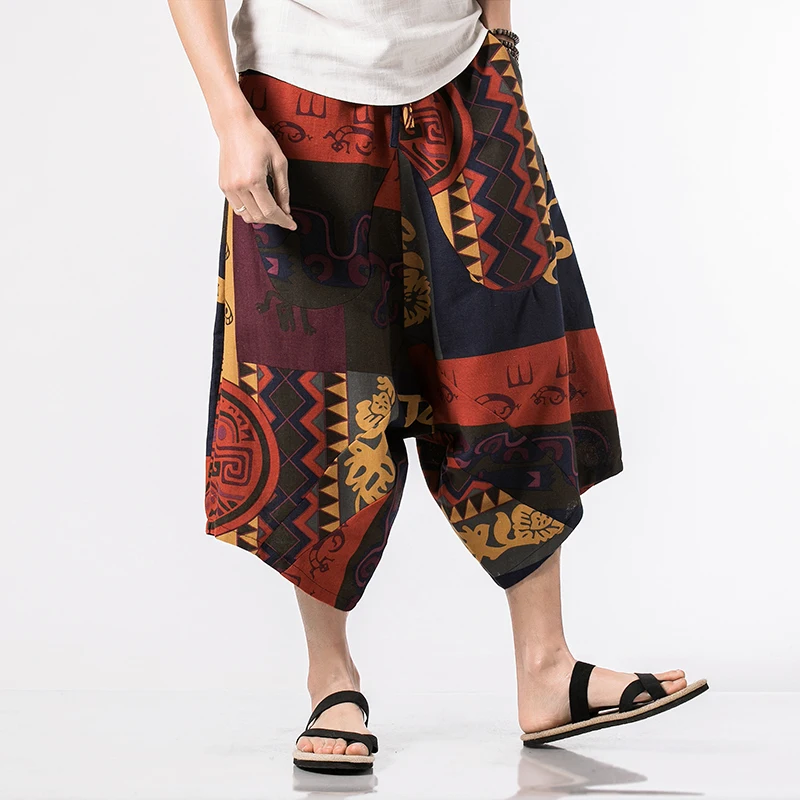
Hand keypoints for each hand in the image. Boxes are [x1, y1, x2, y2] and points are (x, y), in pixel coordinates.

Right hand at [217, 108, 296, 229]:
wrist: (235, 125)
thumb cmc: (257, 137)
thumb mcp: (279, 161)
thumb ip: (283, 189)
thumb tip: (286, 209)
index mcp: (254, 180)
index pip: (270, 211)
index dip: (283, 220)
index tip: (292, 224)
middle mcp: (238, 186)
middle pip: (259, 217)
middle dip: (274, 220)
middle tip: (285, 216)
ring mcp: (229, 187)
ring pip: (247, 216)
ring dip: (261, 218)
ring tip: (272, 210)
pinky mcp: (223, 186)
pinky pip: (238, 208)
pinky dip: (250, 210)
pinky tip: (259, 203)